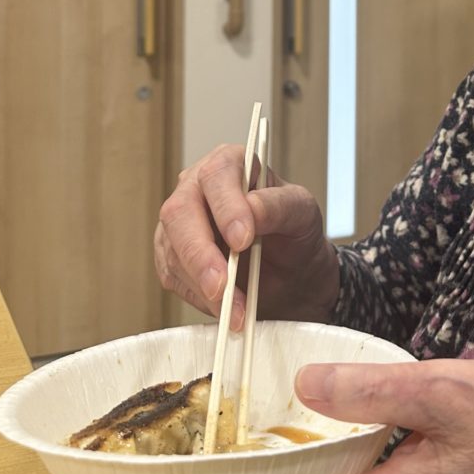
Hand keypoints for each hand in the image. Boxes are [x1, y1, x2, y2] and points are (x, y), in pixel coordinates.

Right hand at [154, 144, 338, 328]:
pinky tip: (225, 309)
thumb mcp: (302, 213)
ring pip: (172, 249)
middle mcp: (197, 188)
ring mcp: (179, 223)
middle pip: (180, 212)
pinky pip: (172, 276)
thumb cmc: (295, 233)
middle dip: (200, 253)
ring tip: (236, 309)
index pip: (217, 175)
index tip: (242, 240)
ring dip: (202, 285)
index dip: (226, 207)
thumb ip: (279, 205)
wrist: (291, 273)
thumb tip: (251, 209)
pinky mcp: (171, 255)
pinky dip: (198, 298)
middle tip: (223, 286)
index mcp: (230, 164)